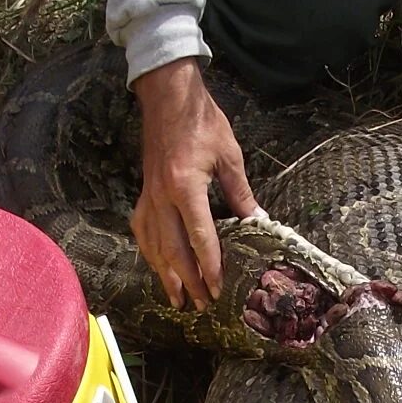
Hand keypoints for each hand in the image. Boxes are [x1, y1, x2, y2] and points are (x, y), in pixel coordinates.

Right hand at [131, 58, 257, 310]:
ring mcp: (148, 196)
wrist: (168, 98)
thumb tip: (258, 223)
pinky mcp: (143, 193)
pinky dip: (150, 252)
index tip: (218, 286)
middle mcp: (161, 196)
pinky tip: (158, 265)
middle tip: (202, 304)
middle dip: (188, 280)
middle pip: (172, 249)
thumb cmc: (202, 122)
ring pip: (153, 245)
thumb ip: (241, 193)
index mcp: (185, 186)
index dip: (209, 264)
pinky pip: (143, 230)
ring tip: (177, 299)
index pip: (199, 235)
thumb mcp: (229, 156)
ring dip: (165, 274)